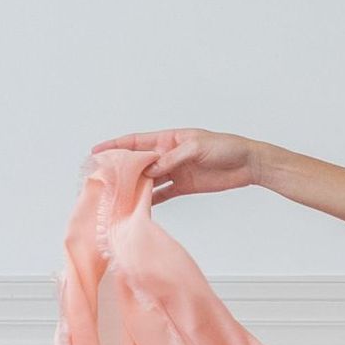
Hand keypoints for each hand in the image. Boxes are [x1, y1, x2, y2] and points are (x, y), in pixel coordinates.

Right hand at [86, 129, 255, 200]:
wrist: (248, 164)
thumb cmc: (225, 148)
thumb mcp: (197, 148)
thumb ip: (173, 159)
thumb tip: (151, 169)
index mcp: (169, 139)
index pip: (137, 141)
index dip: (116, 146)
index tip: (97, 151)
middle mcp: (168, 155)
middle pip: (139, 162)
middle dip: (120, 169)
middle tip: (102, 177)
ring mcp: (175, 171)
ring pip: (148, 179)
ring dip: (134, 186)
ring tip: (116, 194)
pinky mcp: (184, 186)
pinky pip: (163, 193)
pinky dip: (151, 199)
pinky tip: (139, 205)